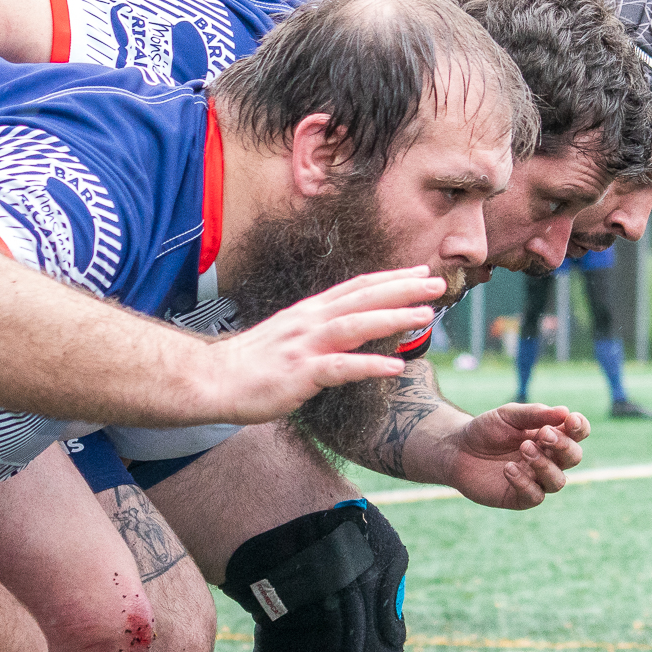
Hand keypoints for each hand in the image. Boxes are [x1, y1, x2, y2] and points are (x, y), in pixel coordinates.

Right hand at [194, 267, 445, 424]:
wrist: (212, 379)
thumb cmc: (255, 361)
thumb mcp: (293, 334)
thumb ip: (323, 326)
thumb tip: (354, 322)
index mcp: (312, 311)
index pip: (358, 287)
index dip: (392, 278)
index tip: (422, 272)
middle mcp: (311, 321)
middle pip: (363, 297)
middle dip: (403, 289)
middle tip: (438, 284)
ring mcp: (304, 346)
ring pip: (355, 325)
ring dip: (392, 317)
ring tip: (426, 315)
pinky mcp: (299, 374)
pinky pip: (339, 368)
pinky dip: (368, 365)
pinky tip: (395, 368)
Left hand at [441, 402, 590, 509]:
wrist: (456, 450)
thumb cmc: (486, 430)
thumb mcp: (508, 415)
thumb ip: (534, 414)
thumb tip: (564, 412)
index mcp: (550, 436)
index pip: (577, 434)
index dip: (580, 428)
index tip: (570, 420)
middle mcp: (549, 459)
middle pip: (574, 457)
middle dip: (563, 445)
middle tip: (542, 434)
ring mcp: (536, 480)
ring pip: (558, 481)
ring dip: (545, 465)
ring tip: (524, 449)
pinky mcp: (520, 498)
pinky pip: (535, 496)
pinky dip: (525, 482)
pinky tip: (509, 469)